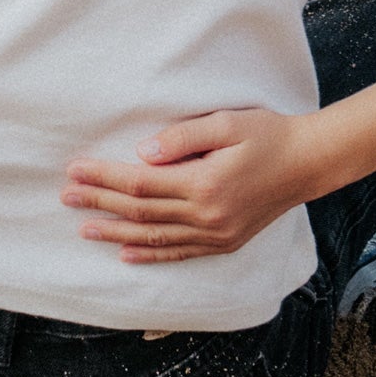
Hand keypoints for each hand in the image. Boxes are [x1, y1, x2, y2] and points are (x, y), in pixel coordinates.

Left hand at [62, 107, 317, 262]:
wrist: (309, 162)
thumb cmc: (269, 134)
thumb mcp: (227, 122)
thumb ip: (182, 138)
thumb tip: (141, 153)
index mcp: (205, 183)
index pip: (140, 183)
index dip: (104, 178)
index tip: (75, 170)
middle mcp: (207, 215)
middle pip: (141, 211)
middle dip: (100, 203)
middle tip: (66, 197)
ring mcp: (216, 234)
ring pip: (154, 237)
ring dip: (116, 233)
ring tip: (85, 228)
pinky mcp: (224, 242)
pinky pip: (179, 253)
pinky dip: (150, 254)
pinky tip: (126, 253)